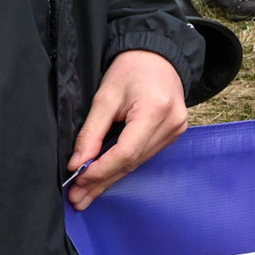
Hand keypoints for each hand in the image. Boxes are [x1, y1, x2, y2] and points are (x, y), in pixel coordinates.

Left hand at [67, 48, 187, 209]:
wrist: (159, 55)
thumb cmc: (131, 70)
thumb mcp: (105, 97)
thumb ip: (91, 132)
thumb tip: (77, 164)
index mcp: (155, 110)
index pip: (126, 152)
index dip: (100, 170)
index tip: (77, 181)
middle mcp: (171, 123)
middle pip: (133, 162)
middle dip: (102, 181)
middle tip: (78, 199)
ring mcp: (176, 129)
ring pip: (139, 162)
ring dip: (111, 178)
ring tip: (86, 193)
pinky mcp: (174, 132)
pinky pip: (146, 155)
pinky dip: (124, 166)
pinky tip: (106, 176)